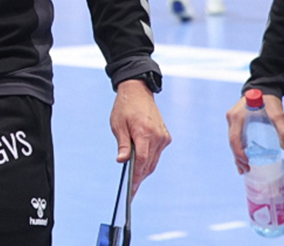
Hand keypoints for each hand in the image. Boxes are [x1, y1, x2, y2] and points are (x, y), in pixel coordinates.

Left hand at [110, 79, 171, 194]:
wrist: (138, 92)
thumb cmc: (125, 107)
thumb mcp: (118, 125)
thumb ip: (122, 144)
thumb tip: (122, 161)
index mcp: (144, 132)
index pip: (142, 160)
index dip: (136, 176)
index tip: (131, 188)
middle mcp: (157, 136)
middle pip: (148, 163)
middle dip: (139, 177)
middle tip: (131, 190)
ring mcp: (163, 137)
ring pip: (154, 161)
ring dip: (144, 170)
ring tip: (134, 182)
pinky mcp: (165, 137)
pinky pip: (157, 154)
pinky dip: (149, 161)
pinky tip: (141, 167)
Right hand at [226, 93, 283, 173]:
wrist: (264, 88)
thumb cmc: (269, 100)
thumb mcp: (278, 114)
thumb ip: (283, 130)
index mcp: (237, 117)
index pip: (234, 138)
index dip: (239, 152)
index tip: (247, 162)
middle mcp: (231, 118)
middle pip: (232, 142)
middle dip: (238, 157)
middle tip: (246, 170)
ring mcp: (233, 120)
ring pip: (232, 140)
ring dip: (237, 154)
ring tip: (244, 169)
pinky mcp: (237, 121)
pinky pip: (235, 137)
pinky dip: (239, 148)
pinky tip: (244, 157)